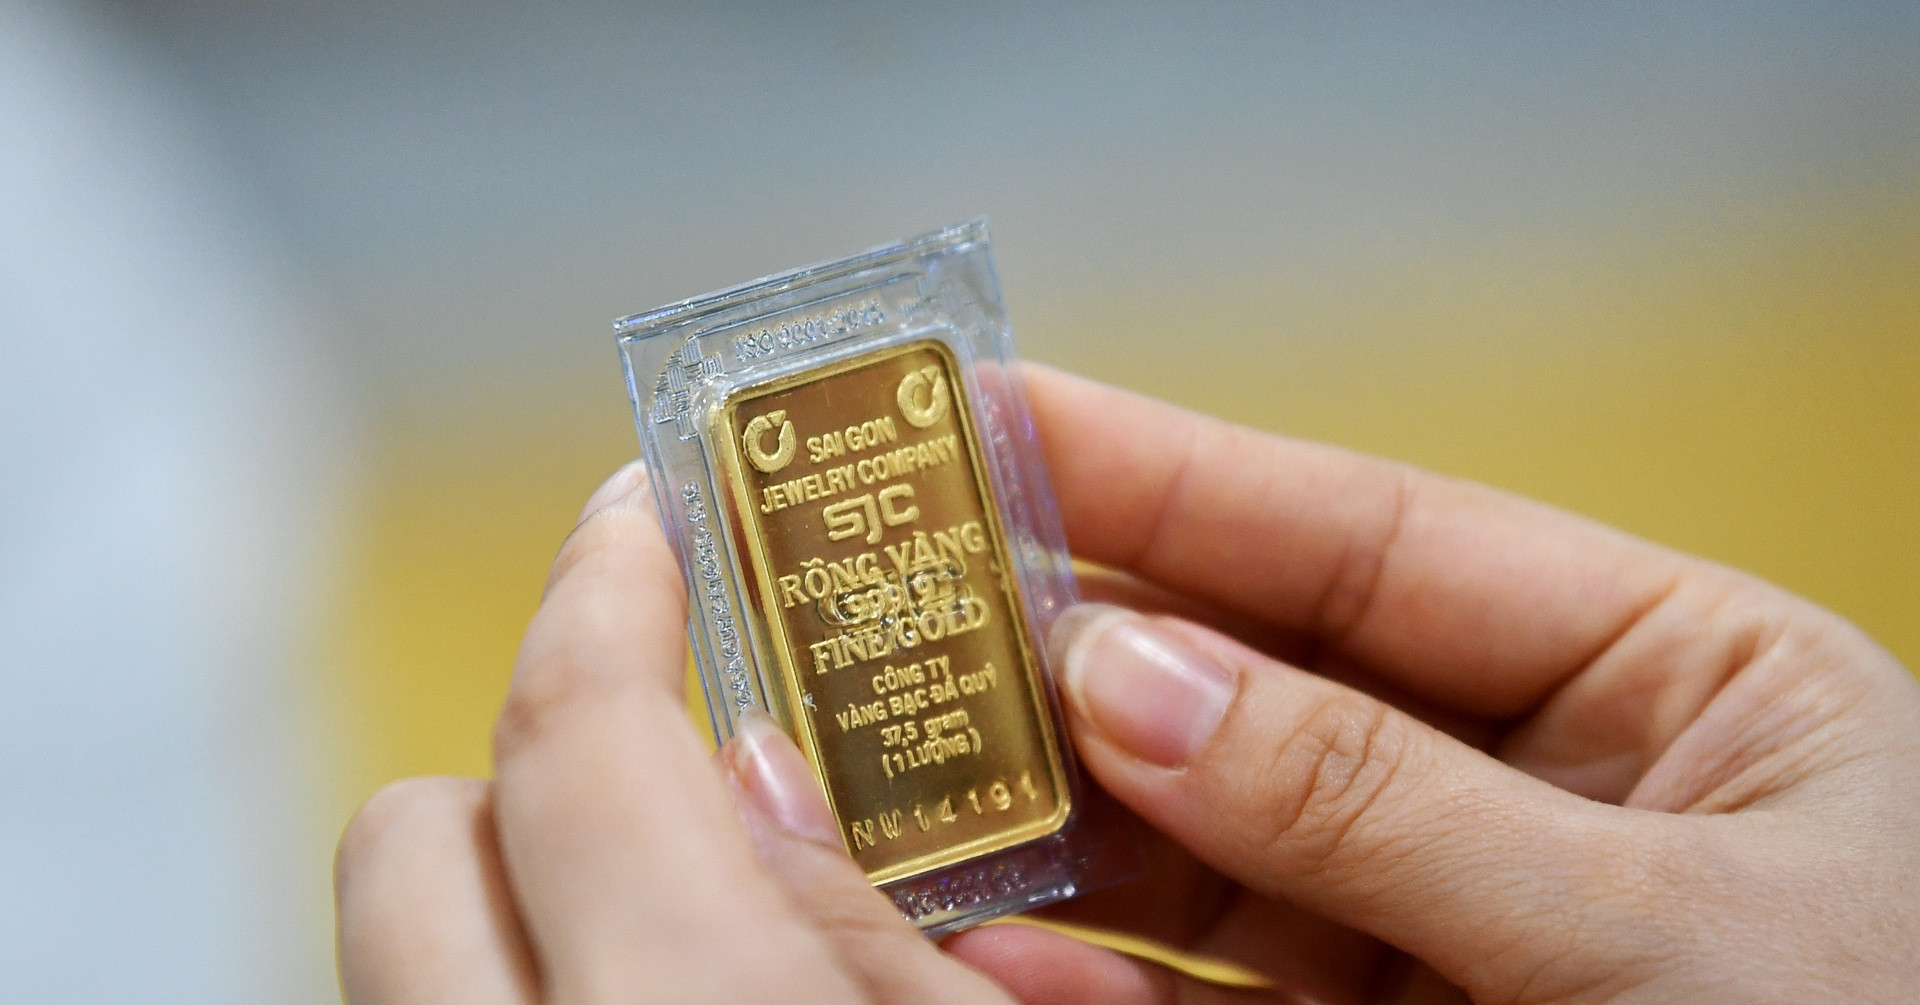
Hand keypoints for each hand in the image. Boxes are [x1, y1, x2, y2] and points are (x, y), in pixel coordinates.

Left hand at [333, 463, 1023, 1002]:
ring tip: (665, 906)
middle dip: (532, 763)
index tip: (643, 511)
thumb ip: (862, 921)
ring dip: (518, 886)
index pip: (577, 723)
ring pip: (402, 947)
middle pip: (410, 835)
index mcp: (687, 1001)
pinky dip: (525, 979)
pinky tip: (652, 996)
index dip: (608, 580)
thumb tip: (760, 777)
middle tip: (666, 760)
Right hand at [944, 367, 1919, 1002]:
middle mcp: (1549, 786)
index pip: (1374, 541)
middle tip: (901, 601)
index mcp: (1674, 681)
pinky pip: (1221, 993)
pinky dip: (1106, 978)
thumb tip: (1131, 678)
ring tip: (910, 779)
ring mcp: (1464, 923)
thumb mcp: (1663, 937)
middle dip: (1083, 649)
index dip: (1174, 473)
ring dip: (1063, 817)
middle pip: (1266, 680)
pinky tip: (1004, 952)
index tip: (997, 416)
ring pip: (1217, 842)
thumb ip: (1384, 806)